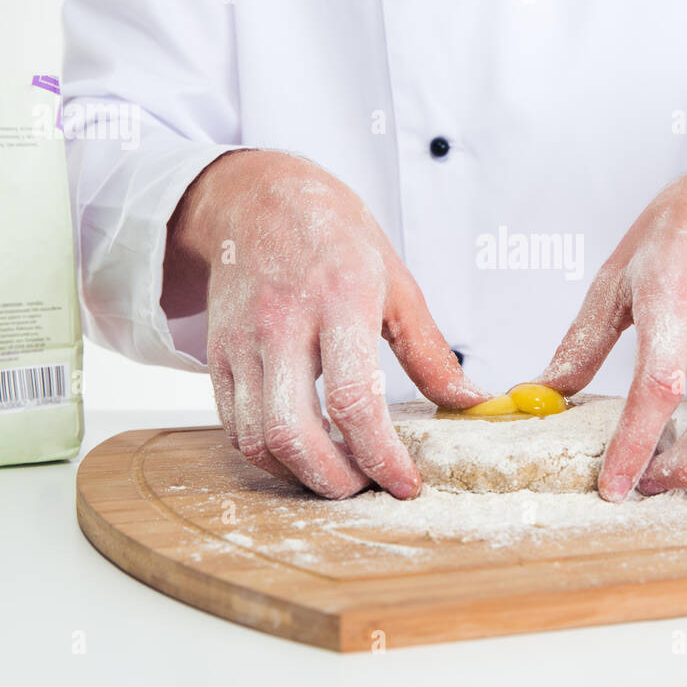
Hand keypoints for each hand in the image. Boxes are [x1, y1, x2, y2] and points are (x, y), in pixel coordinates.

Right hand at [163, 150, 486, 498]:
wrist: (255, 199)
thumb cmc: (335, 237)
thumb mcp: (396, 282)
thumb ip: (430, 351)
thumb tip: (470, 402)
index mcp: (339, 298)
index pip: (353, 398)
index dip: (380, 455)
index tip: (406, 484)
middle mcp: (281, 322)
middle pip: (292, 432)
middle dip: (334, 481)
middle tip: (368, 488)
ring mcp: (241, 341)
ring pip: (256, 439)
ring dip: (300, 476)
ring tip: (341, 474)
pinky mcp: (216, 356)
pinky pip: (234, 427)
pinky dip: (270, 456)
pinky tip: (305, 453)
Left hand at [538, 127, 686, 500]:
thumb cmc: (675, 236)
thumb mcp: (615, 276)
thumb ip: (581, 342)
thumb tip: (540, 394)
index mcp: (674, 297)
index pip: (658, 384)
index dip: (635, 443)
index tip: (612, 485)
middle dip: (686, 466)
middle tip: (646, 486)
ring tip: (673, 476)